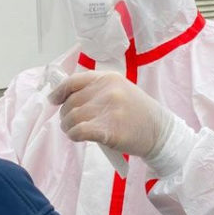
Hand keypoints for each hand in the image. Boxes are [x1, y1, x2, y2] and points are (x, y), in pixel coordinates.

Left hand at [48, 71, 171, 157]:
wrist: (160, 131)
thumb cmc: (137, 112)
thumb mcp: (120, 90)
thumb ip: (96, 90)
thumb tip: (65, 98)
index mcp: (109, 78)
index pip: (74, 81)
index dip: (59, 91)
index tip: (53, 100)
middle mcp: (108, 91)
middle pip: (71, 102)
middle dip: (65, 114)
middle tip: (68, 123)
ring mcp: (110, 110)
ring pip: (72, 117)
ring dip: (68, 126)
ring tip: (73, 131)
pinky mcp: (110, 130)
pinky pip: (79, 130)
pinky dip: (74, 135)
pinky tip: (78, 137)